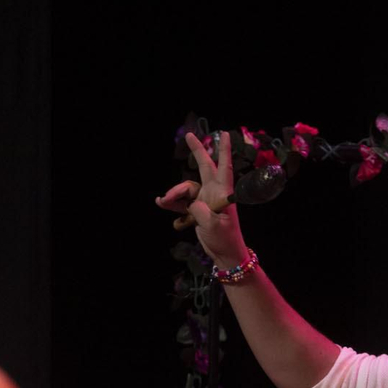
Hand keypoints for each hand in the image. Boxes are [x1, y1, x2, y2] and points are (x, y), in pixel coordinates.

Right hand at [155, 131, 248, 266]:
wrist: (224, 254)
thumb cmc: (225, 239)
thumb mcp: (214, 226)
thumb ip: (201, 212)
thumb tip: (192, 203)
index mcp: (223, 193)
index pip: (224, 167)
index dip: (224, 150)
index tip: (224, 133)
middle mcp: (214, 192)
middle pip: (205, 166)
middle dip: (197, 151)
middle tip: (189, 135)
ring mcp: (204, 199)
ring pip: (185, 188)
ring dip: (173, 194)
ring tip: (164, 202)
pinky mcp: (195, 209)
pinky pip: (180, 201)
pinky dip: (171, 202)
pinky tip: (161, 203)